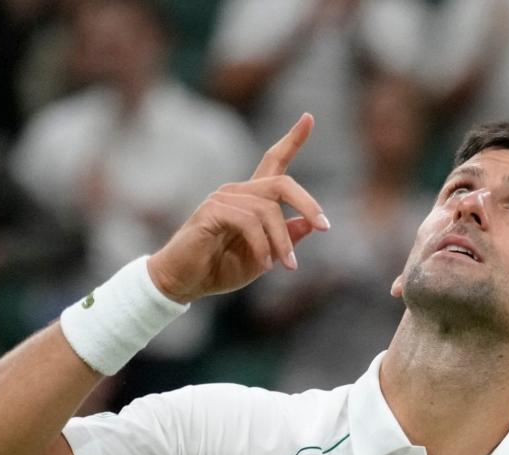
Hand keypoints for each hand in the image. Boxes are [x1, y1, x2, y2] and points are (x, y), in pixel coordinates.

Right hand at [146, 113, 329, 302]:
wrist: (183, 283)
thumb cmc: (219, 269)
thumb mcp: (264, 257)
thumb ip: (286, 239)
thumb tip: (310, 224)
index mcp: (251, 200)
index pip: (274, 161)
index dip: (292, 140)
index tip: (308, 117)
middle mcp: (238, 192)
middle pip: (282, 183)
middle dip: (308, 203)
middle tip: (325, 227)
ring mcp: (223, 199)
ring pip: (268, 210)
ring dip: (282, 241)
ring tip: (286, 266)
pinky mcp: (211, 211)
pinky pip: (248, 222)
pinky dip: (262, 245)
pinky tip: (264, 265)